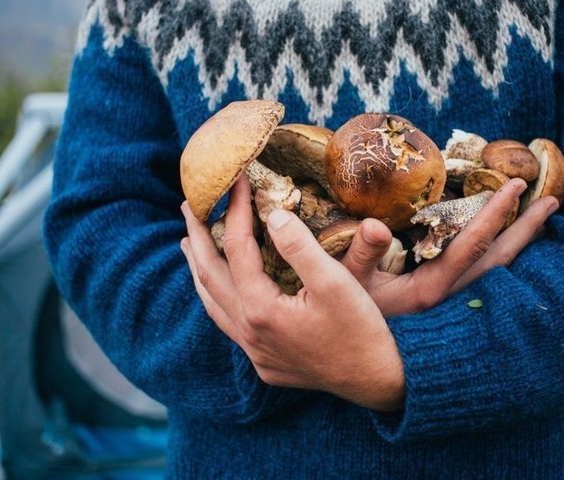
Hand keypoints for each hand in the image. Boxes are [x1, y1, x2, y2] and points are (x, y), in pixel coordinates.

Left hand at [180, 177, 404, 411]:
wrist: (376, 382)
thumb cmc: (361, 329)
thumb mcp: (336, 282)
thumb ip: (300, 246)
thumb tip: (272, 213)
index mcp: (261, 309)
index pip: (237, 248)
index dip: (234, 210)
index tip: (236, 181)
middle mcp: (248, 331)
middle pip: (209, 275)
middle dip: (197, 237)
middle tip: (187, 205)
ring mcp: (254, 350)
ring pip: (212, 302)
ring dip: (199, 269)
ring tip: (188, 243)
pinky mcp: (264, 362)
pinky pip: (227, 322)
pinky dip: (216, 296)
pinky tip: (220, 289)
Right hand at [340, 179, 558, 315]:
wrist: (359, 364)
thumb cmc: (346, 318)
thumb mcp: (345, 285)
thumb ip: (361, 254)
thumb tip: (376, 224)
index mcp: (430, 289)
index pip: (471, 244)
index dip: (495, 212)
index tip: (516, 185)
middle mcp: (450, 300)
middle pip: (499, 261)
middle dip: (526, 229)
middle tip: (552, 199)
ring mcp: (453, 307)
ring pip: (499, 274)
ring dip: (521, 245)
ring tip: (542, 221)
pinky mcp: (451, 310)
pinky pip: (489, 282)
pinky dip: (506, 262)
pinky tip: (513, 251)